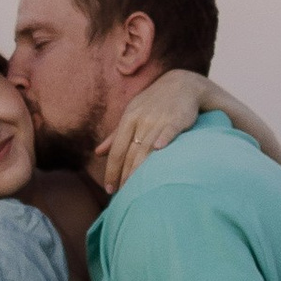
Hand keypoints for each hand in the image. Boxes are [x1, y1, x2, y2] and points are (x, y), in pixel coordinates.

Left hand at [96, 66, 207, 191]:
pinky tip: (159, 150)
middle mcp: (141, 120)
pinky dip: (163, 139)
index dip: (111, 170)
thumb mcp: (132, 114)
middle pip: (130, 153)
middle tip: (122, 195)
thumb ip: (115, 135)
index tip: (109, 189)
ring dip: (140, 168)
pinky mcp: (177, 119)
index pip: (116, 150)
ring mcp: (158, 119)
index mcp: (128, 119)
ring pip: (146, 147)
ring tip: (136, 189)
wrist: (182, 84)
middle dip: (125, 176)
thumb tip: (98, 153)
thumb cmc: (154, 102)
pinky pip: (168, 130)